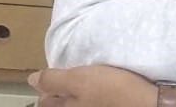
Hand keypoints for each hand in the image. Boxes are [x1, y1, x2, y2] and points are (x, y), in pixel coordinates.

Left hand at [28, 65, 156, 106]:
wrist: (144, 103)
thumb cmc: (109, 90)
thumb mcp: (78, 79)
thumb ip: (53, 80)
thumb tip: (30, 79)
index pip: (44, 101)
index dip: (47, 85)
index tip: (58, 72)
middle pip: (59, 104)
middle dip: (59, 91)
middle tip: (70, 74)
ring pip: (75, 103)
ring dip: (76, 93)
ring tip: (85, 79)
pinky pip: (90, 103)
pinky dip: (90, 96)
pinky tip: (100, 88)